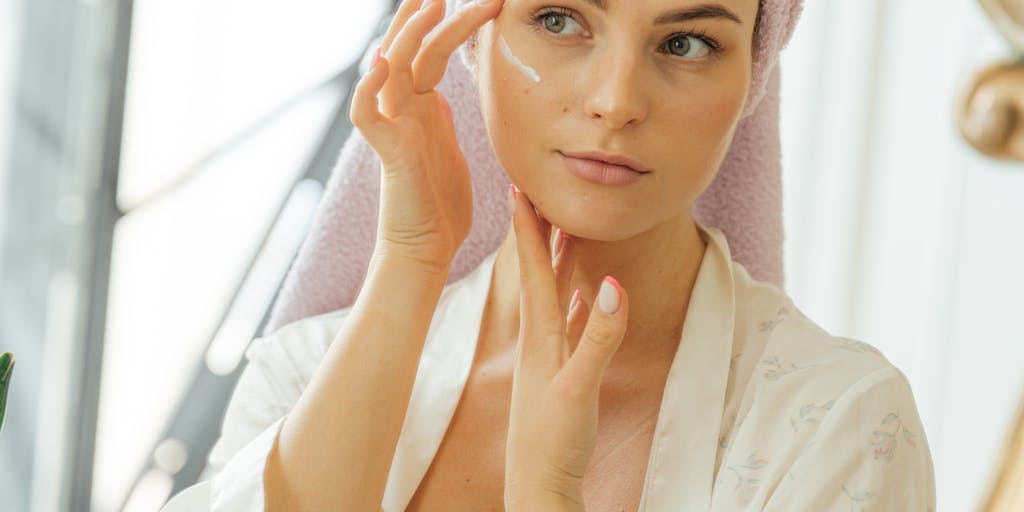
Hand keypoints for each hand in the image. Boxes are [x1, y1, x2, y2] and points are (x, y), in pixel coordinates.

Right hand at [349, 0, 504, 270]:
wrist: (427, 249)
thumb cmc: (442, 209)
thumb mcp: (451, 151)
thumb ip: (446, 124)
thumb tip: (446, 103)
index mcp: (423, 110)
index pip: (431, 54)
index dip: (449, 26)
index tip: (474, 2)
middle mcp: (404, 112)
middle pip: (410, 51)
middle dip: (425, 16)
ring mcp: (394, 128)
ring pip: (392, 70)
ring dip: (408, 35)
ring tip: (427, 3)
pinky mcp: (388, 152)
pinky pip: (368, 114)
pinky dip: (371, 88)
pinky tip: (383, 62)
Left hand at [503, 184, 629, 510]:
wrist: (539, 485)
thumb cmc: (554, 441)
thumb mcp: (578, 387)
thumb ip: (598, 336)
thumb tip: (613, 283)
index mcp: (539, 334)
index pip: (530, 267)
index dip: (526, 226)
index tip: (519, 184)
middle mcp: (539, 338)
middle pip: (540, 272)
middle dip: (541, 231)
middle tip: (542, 190)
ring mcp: (548, 355)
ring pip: (555, 293)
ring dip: (558, 260)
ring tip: (566, 229)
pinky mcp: (560, 372)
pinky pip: (570, 323)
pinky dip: (577, 301)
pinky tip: (584, 293)